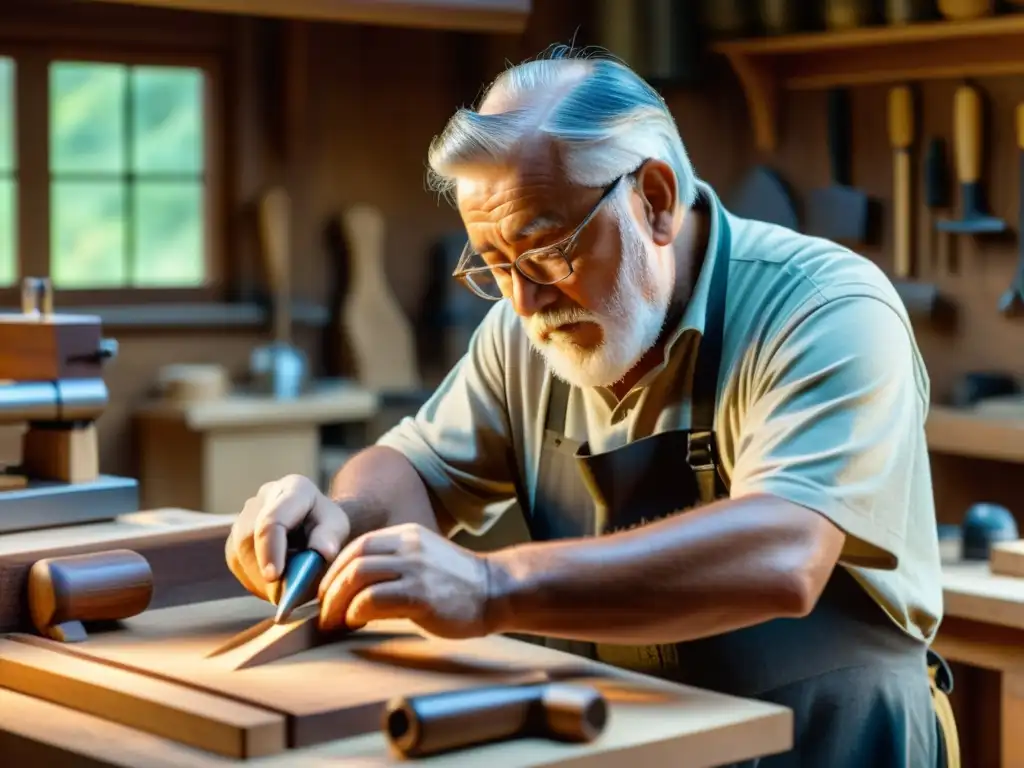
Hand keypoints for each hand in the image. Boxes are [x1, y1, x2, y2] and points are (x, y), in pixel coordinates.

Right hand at [225, 474, 350, 601]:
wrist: (316, 527)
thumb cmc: (328, 529)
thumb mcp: (338, 529)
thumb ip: (330, 538)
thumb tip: (323, 551)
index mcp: (294, 489)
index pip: (273, 519)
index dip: (270, 549)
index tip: (274, 576)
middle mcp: (265, 496)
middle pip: (248, 536)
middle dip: (263, 571)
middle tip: (283, 595)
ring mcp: (246, 515)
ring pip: (238, 551)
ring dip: (258, 578)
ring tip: (284, 590)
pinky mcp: (235, 536)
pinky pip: (236, 561)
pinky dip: (253, 579)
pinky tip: (273, 584)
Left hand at [317, 523, 491, 638]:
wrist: (496, 592)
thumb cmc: (458, 584)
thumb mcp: (423, 559)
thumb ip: (393, 564)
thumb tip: (352, 587)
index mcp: (406, 535)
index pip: (357, 545)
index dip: (334, 569)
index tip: (325, 591)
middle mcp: (409, 546)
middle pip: (352, 559)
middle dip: (329, 587)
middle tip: (322, 611)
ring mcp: (415, 568)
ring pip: (357, 576)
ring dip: (336, 601)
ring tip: (332, 621)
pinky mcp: (421, 594)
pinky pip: (373, 599)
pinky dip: (355, 612)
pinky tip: (355, 622)